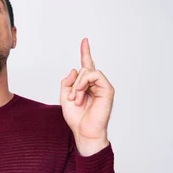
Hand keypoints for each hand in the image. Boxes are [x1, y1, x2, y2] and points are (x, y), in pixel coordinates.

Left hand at [60, 38, 113, 155]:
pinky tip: (81, 95)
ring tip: (77, 99)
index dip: (85, 52)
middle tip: (73, 99)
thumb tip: (75, 69)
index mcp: (86, 85)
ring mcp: (102, 86)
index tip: (84, 40)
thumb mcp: (64, 98)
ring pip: (88, 71)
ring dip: (77, 85)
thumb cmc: (76, 118)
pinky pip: (95, 75)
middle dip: (73, 83)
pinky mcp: (108, 89)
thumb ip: (67, 82)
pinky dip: (84, 83)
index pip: (87, 65)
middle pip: (84, 69)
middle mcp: (95, 84)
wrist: (84, 131)